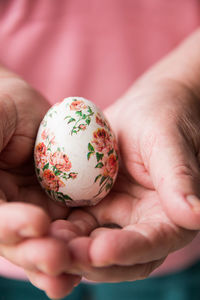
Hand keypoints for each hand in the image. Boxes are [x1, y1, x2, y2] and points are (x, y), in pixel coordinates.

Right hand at [0, 71, 79, 297]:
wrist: (27, 108)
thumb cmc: (2, 107)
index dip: (9, 225)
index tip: (35, 223)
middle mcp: (7, 209)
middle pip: (17, 240)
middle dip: (36, 252)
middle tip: (56, 259)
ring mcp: (33, 209)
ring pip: (43, 240)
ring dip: (58, 258)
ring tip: (71, 274)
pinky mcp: (59, 204)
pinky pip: (69, 226)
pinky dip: (78, 242)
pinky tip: (92, 256)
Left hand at [50, 78, 199, 283]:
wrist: (143, 108)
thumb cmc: (163, 117)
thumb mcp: (170, 142)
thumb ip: (181, 178)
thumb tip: (197, 216)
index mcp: (171, 214)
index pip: (154, 242)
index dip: (129, 250)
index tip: (101, 251)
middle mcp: (145, 222)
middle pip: (121, 256)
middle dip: (92, 259)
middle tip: (62, 254)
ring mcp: (118, 214)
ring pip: (94, 243)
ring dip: (71, 248)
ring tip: (45, 242)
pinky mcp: (97, 205)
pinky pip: (77, 223)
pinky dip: (62, 228)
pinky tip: (44, 224)